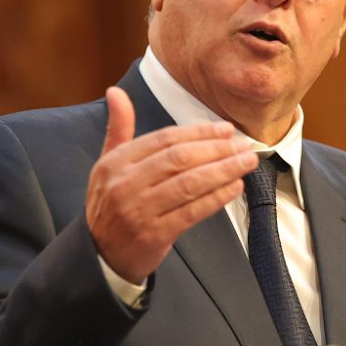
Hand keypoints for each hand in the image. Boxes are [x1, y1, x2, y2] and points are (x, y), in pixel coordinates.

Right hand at [88, 86, 257, 282]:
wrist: (100, 255)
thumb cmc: (111, 205)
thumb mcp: (107, 164)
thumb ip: (118, 128)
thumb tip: (116, 91)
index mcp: (116, 162)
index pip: (164, 139)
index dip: (198, 132)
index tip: (225, 130)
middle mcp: (125, 184)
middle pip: (179, 159)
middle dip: (216, 150)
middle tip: (242, 146)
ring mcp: (139, 210)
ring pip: (189, 184)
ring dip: (223, 171)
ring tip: (246, 163)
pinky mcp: (154, 234)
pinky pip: (192, 211)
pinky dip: (216, 198)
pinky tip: (234, 187)